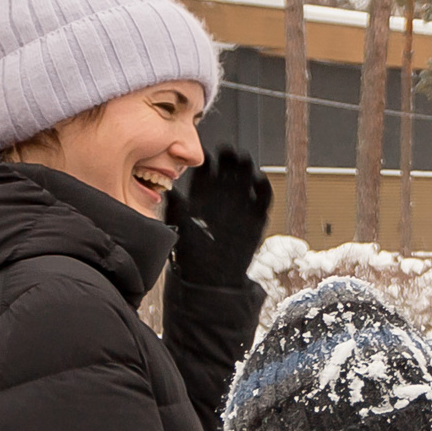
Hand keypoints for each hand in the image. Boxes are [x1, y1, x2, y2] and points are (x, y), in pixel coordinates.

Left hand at [166, 147, 271, 286]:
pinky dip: (263, 186)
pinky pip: (263, 196)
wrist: (212, 278)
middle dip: (229, 157)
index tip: (206, 153)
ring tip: (243, 162)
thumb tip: (168, 189)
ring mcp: (240, 204)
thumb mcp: (179, 226)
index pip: (206, 167)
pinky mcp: (256, 216)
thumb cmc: (191, 254)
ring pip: (246, 177)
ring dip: (246, 167)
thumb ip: (176, 206)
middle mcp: (222, 195)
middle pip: (229, 167)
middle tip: (228, 152)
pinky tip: (259, 180)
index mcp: (202, 194)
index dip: (208, 158)